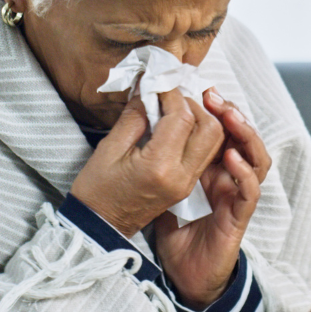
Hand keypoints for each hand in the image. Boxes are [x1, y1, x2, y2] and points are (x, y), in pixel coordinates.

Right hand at [70, 89, 222, 237]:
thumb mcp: (109, 148)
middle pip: (211, 129)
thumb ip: (134, 116)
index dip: (172, 94)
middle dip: (194, 105)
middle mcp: (181, 176)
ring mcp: (187, 183)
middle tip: (171, 95)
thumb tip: (150, 89)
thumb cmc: (97, 190)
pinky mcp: (187, 186)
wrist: (99, 228)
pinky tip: (177, 126)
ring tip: (175, 108)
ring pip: (214, 141)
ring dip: (201, 119)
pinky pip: (205, 154)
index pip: (182, 118)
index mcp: (160, 167)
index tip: (158, 82)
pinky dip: (198, 134)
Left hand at [155, 88, 269, 308]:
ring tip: (228, 116)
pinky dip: (244, 172)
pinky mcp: (238, 217)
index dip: (215, 108)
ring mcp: (235, 196)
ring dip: (245, 135)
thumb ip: (160, 157)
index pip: (221, 130)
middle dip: (232, 113)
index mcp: (210, 167)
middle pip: (242, 138)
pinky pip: (250, 191)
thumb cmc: (171, 230)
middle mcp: (227, 178)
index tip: (198, 90)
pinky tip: (230, 157)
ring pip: (256, 158)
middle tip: (214, 96)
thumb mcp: (159, 184)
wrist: (180, 273)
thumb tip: (146, 121)